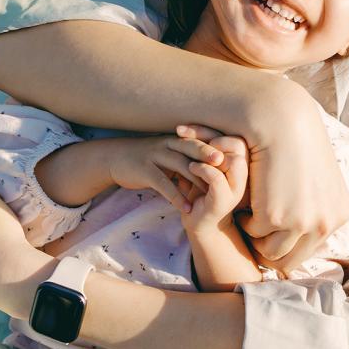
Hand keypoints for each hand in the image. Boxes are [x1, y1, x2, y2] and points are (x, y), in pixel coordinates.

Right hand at [106, 133, 226, 213]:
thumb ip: (188, 158)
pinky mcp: (144, 170)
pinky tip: (186, 207)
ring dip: (196, 180)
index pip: (200, 141)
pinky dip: (176, 196)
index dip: (216, 147)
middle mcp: (167, 144)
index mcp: (176, 140)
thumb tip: (213, 165)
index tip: (234, 156)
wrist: (115, 158)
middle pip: (192, 148)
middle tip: (226, 165)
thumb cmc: (148, 159)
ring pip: (180, 165)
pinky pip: (163, 184)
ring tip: (211, 193)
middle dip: (210, 155)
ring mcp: (155, 156)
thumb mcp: (168, 154)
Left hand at [178, 132, 249, 232]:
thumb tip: (187, 126)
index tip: (183, 129)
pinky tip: (191, 169)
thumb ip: (202, 149)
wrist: (197, 222)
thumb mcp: (201, 165)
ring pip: (235, 160)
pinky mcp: (224, 200)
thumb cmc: (199, 191)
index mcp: (240, 163)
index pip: (234, 136)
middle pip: (239, 144)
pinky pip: (218, 177)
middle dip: (209, 136)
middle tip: (184, 138)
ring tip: (189, 156)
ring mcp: (236, 189)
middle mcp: (243, 175)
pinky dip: (203, 170)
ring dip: (208, 154)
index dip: (208, 129)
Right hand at [181, 90, 348, 271]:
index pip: (307, 250)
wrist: (282, 120)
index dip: (284, 242)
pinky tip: (247, 194)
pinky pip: (252, 233)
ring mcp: (303, 223)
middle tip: (254, 224)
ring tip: (251, 208)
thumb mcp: (318, 176)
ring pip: (269, 252)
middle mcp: (326, 223)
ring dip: (256, 233)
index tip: (269, 229)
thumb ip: (317, 204)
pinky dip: (245, 217)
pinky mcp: (277, 217)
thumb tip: (308, 228)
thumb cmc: (296, 142)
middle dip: (268, 246)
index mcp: (338, 214)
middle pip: (289, 260)